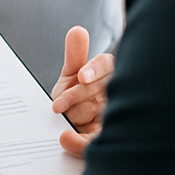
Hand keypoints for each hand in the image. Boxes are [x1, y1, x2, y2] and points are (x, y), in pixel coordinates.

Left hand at [50, 26, 113, 157]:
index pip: (107, 66)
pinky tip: (65, 139)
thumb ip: (75, 56)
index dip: (95, 70)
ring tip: (65, 120)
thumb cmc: (76, 102)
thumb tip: (77, 30)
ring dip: (78, 117)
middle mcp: (116, 97)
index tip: (81, 77)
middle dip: (77, 96)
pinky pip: (93, 144)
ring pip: (100, 115)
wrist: (70, 131)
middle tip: (58, 106)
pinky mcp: (106, 143)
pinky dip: (78, 143)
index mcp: (108, 78)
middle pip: (101, 89)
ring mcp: (114, 120)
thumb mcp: (71, 78)